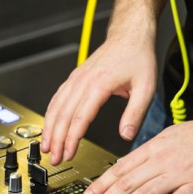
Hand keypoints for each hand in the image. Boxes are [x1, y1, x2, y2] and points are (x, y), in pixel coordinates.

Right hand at [41, 35, 157, 165]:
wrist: (130, 35)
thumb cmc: (138, 57)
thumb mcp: (146, 87)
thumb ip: (135, 113)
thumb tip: (126, 135)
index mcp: (99, 84)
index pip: (80, 118)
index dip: (72, 139)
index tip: (68, 153)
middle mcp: (83, 81)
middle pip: (63, 115)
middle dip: (56, 139)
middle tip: (54, 158)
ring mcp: (76, 79)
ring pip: (56, 107)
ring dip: (49, 128)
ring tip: (46, 147)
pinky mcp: (75, 78)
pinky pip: (58, 98)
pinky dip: (51, 114)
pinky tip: (49, 126)